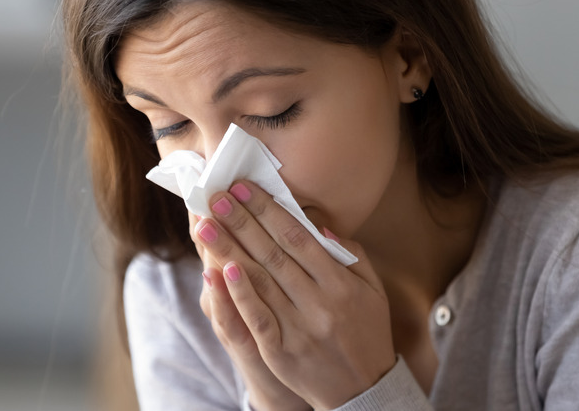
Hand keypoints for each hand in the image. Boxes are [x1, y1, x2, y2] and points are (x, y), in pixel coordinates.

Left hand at [194, 181, 395, 409]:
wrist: (363, 390)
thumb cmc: (367, 333)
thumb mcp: (373, 290)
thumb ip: (351, 256)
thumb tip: (318, 226)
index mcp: (340, 284)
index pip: (298, 238)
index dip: (269, 211)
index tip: (245, 188)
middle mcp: (319, 303)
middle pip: (273, 254)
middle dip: (243, 222)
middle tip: (217, 196)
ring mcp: (298, 328)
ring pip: (259, 281)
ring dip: (230, 250)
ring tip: (206, 226)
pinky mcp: (280, 351)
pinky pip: (257, 318)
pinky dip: (239, 294)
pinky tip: (221, 270)